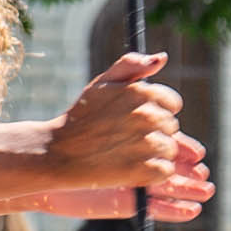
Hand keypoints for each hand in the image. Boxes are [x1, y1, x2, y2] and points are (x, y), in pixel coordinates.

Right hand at [38, 50, 209, 219]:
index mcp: (140, 92)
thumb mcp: (101, 83)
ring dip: (154, 154)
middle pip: (171, 127)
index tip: (137, 120)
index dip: (157, 112)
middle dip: (155, 132)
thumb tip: (162, 58)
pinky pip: (165, 170)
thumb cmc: (81, 116)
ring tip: (127, 153)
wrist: (58, 152)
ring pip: (169, 149)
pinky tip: (132, 167)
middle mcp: (146, 116)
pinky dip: (152, 172)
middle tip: (127, 137)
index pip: (173, 103)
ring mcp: (145, 144)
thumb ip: (131, 65)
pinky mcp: (142, 170)